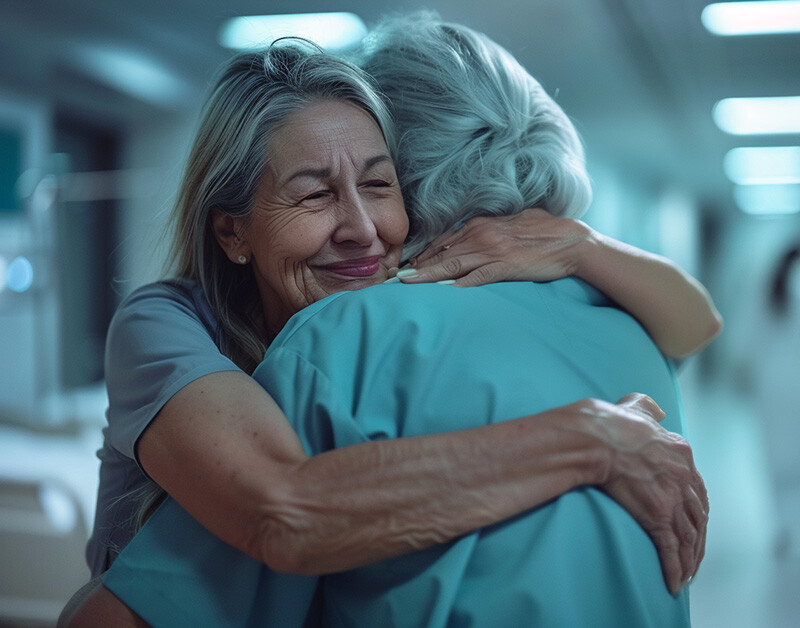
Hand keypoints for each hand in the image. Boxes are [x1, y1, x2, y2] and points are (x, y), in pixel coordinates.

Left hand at [402, 208, 592, 285]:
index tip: (405, 265)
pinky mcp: (504, 267)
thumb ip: (488, 229)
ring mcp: (492, 251)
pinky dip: (458, 285)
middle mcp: (481, 235)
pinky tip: (442, 293)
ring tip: (406, 284)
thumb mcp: (510, 223)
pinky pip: (476, 278)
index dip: (422, 254)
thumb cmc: (543, 230)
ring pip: (451, 265)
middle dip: (415, 266)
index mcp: (480, 224)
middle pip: (440, 253)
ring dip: (427, 276)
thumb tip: (472, 237)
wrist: (571, 240)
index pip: (443, 241)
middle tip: (394, 277)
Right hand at [589, 393, 708, 594]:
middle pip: (698, 517)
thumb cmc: (607, 423)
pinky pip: (671, 549)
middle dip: (697, 540)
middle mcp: (683, 476)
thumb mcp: (634, 407)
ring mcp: (672, 497)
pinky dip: (675, 568)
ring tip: (685, 576)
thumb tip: (657, 410)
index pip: (697, 489)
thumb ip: (648, 408)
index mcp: (680, 452)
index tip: (694, 524)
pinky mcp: (657, 515)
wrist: (594, 438)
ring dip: (690, 560)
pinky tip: (673, 583)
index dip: (697, 510)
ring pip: (689, 537)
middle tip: (693, 556)